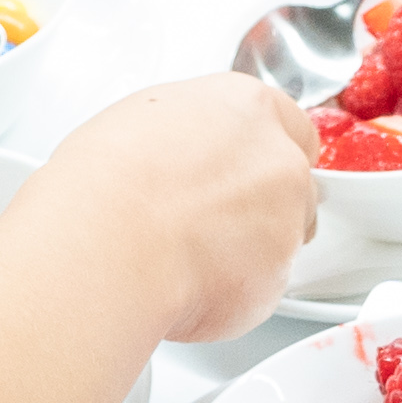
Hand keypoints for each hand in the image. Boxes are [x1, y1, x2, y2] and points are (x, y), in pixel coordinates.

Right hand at [35, 75, 321, 344]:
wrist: (109, 246)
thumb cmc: (107, 184)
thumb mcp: (145, 122)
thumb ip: (194, 136)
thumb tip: (188, 155)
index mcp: (249, 108)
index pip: (291, 129)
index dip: (265, 157)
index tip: (244, 173)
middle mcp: (280, 161)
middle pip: (294, 187)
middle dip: (263, 207)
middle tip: (210, 222)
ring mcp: (286, 223)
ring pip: (282, 243)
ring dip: (250, 253)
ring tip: (186, 257)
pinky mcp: (277, 280)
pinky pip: (262, 289)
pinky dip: (234, 294)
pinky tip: (188, 285)